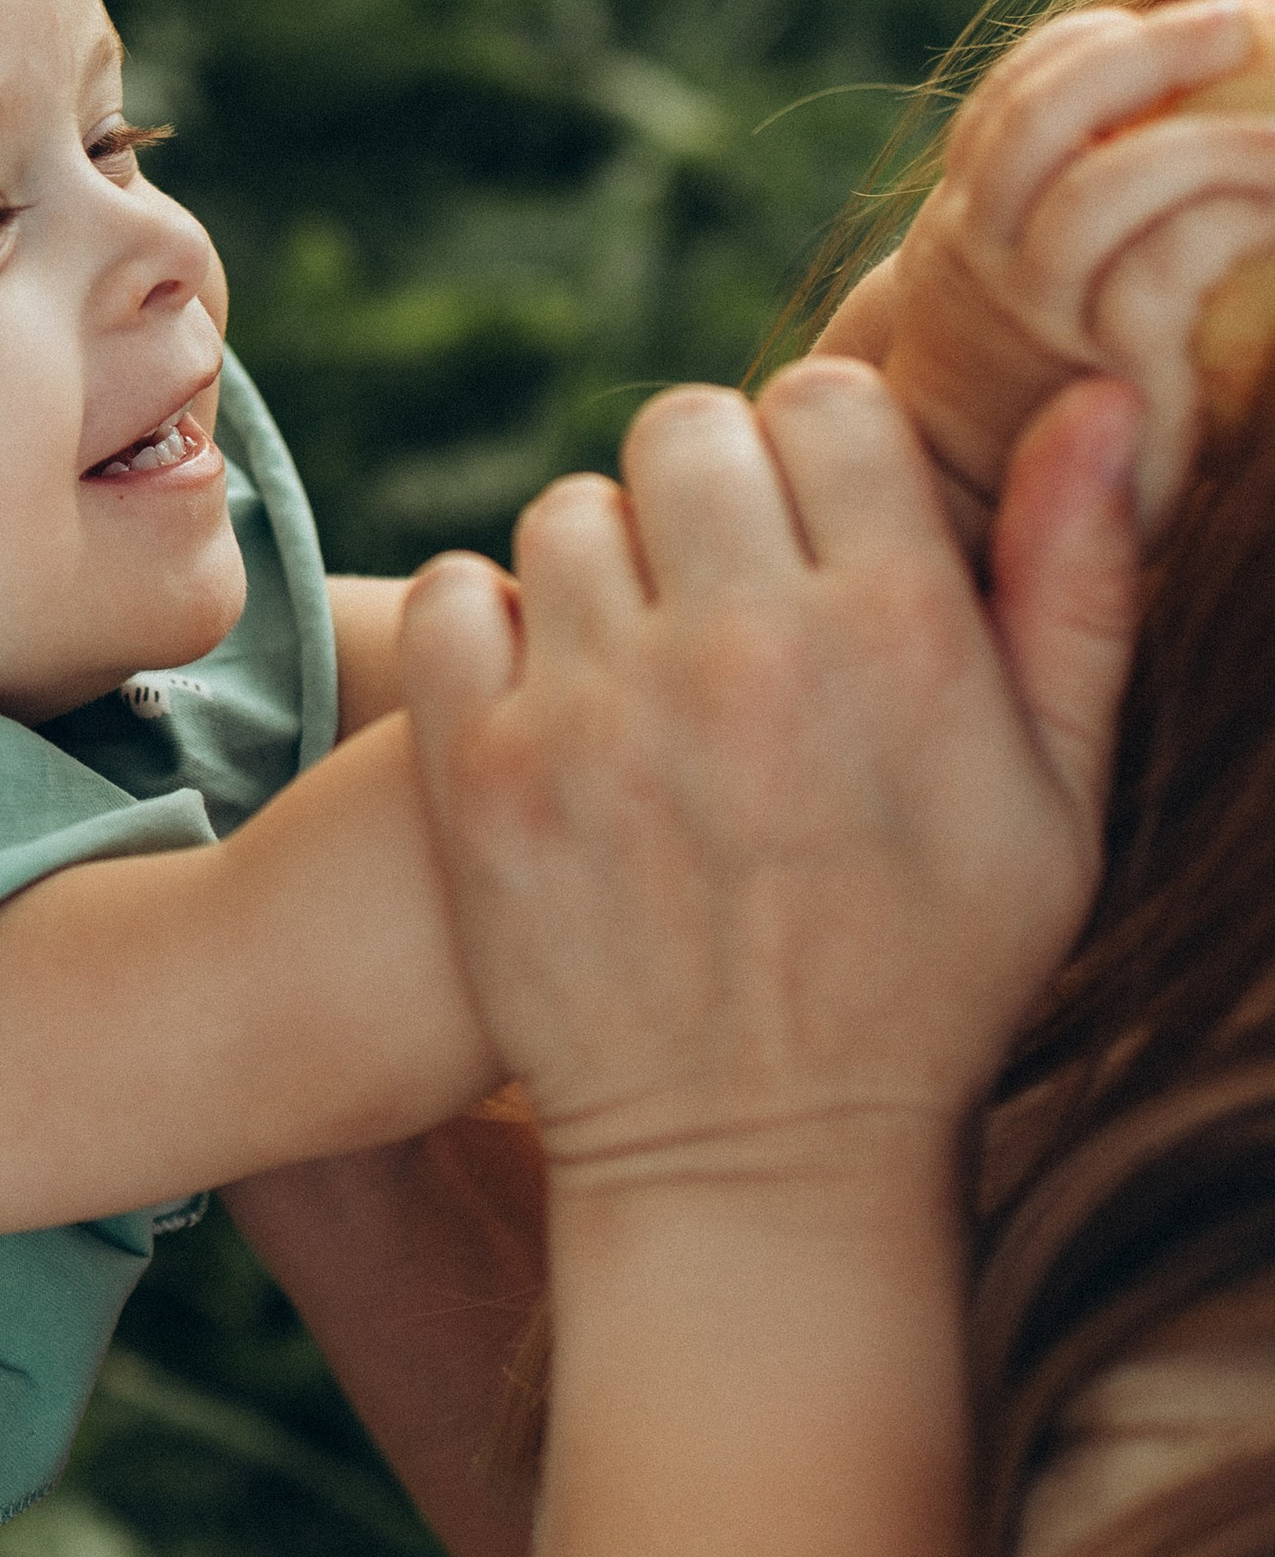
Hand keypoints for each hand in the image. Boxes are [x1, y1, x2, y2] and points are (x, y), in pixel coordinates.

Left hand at [398, 359, 1140, 1213]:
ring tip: (646, 661)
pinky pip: (455, 594)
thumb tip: (1101, 397)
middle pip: (685, 428)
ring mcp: (599, 712)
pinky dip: (489, 626)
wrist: (758, 1160)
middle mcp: (744, 655)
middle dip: (713, 490)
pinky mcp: (484, 773)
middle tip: (728, 587)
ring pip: (567, 509)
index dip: (826, 450)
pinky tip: (552, 697)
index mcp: (899, 635)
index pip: (827, 401)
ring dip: (605, 565)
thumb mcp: (1059, 797)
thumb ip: (1077, 583)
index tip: (827, 528)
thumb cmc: (934, 974)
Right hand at [885, 0, 1274, 538]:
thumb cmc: (1036, 405)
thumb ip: (1071, 213)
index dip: (1108, 40)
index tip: (1202, 26)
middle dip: (1156, 48)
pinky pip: (1172, 259)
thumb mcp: (1030, 292)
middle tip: (1248, 23)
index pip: (1020, 93)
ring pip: (1117, 179)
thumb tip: (1189, 100)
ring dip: (1223, 138)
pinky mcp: (1103, 369)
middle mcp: (980, 256)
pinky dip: (1240, 216)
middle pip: (1051, 107)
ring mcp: (1037, 312)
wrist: (987, 540)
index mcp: (961, 225)